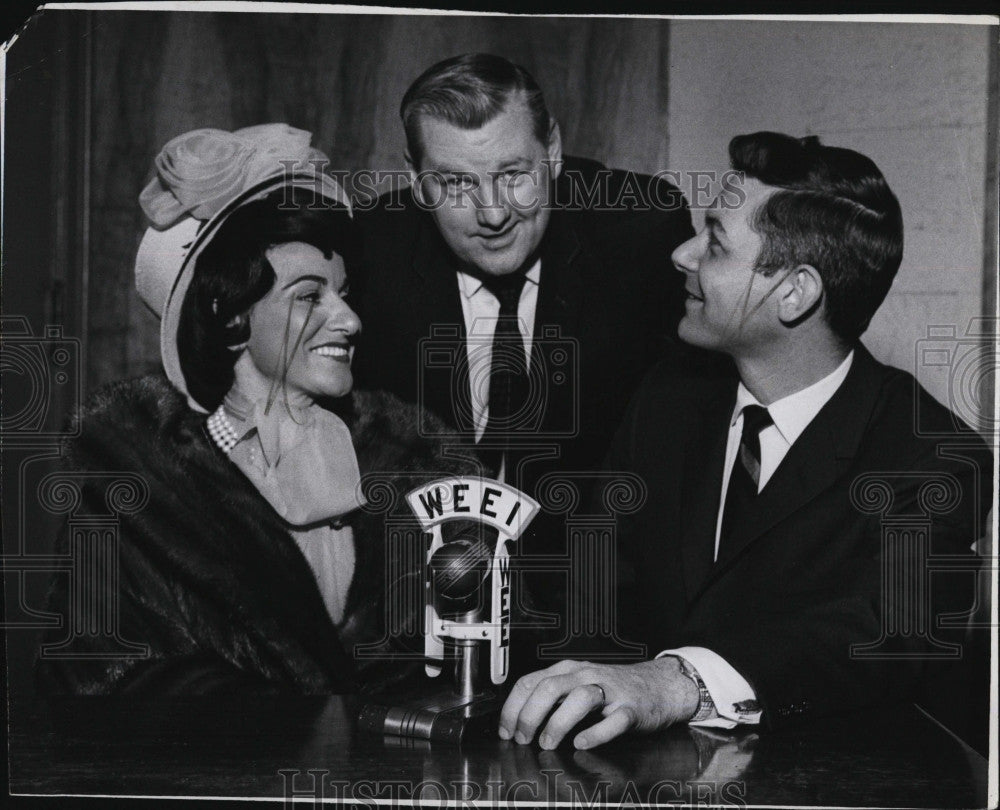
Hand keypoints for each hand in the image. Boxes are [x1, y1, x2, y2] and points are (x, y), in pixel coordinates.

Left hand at [498, 658, 699, 749]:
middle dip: (530, 714)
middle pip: (551, 687)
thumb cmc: (613, 689)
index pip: (531, 681)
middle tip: (523, 738)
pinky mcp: (632, 709)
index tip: (506, 729)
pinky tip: (582, 743)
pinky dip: (596, 732)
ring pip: (580, 698)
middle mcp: (586, 676)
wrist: (658, 686)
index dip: (513, 707)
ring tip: (548, 742)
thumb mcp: (577, 684)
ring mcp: (611, 691)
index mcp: (568, 670)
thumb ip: (551, 697)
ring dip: (558, 721)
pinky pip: (614, 719)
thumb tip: (518, 719)